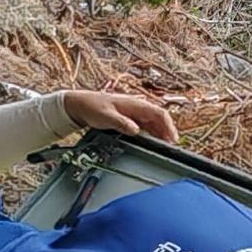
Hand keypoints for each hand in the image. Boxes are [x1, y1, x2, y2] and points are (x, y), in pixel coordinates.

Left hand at [61, 85, 176, 142]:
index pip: (159, 113)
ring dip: (160, 134)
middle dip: (167, 132)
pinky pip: (145, 126)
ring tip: (165, 147)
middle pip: (159, 119)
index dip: (168, 126)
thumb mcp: (106, 116)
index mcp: (135, 104)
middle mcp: (137, 107)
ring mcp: (133, 113)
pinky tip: (152, 142)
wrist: (79, 105)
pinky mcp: (129, 118)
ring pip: (153, 123)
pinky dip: (151, 134)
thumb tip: (136, 130)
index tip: (172, 139)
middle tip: (172, 147)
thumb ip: (122, 123)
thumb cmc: (92, 107)